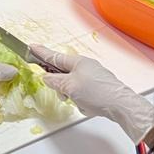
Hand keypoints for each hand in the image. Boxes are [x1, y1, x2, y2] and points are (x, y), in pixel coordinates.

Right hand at [29, 45, 153, 142]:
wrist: (122, 106)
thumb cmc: (96, 93)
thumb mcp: (69, 87)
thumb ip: (54, 81)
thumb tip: (45, 77)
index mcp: (77, 62)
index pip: (54, 56)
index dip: (41, 53)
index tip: (31, 47)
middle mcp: (86, 66)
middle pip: (63, 74)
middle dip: (61, 86)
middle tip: (64, 94)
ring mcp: (94, 77)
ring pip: (73, 85)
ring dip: (72, 95)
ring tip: (80, 102)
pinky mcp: (100, 87)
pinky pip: (83, 92)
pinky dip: (83, 100)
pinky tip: (89, 106)